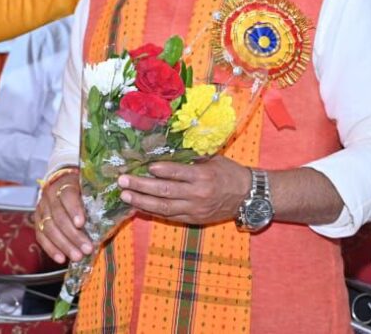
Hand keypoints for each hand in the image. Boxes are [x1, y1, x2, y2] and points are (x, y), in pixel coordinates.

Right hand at [33, 168, 92, 263]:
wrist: (62, 184)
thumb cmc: (82, 189)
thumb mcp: (90, 188)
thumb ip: (98, 199)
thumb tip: (114, 213)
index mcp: (65, 183)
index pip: (67, 196)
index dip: (74, 210)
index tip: (81, 224)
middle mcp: (50, 195)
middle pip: (58, 216)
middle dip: (73, 235)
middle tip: (87, 249)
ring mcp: (41, 208)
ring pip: (49, 228)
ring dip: (64, 245)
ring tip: (77, 256)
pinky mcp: (37, 221)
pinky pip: (41, 237)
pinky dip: (51, 249)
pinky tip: (61, 259)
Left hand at [117, 156, 250, 224]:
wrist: (248, 196)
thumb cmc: (229, 173)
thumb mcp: (213, 160)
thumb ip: (191, 158)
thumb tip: (165, 152)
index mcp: (203, 176)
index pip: (177, 173)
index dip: (160, 171)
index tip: (145, 167)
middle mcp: (197, 194)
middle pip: (165, 191)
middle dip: (141, 186)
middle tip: (123, 181)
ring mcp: (194, 208)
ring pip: (164, 207)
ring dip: (142, 201)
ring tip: (125, 196)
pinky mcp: (193, 218)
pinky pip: (170, 216)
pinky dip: (153, 211)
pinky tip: (138, 206)